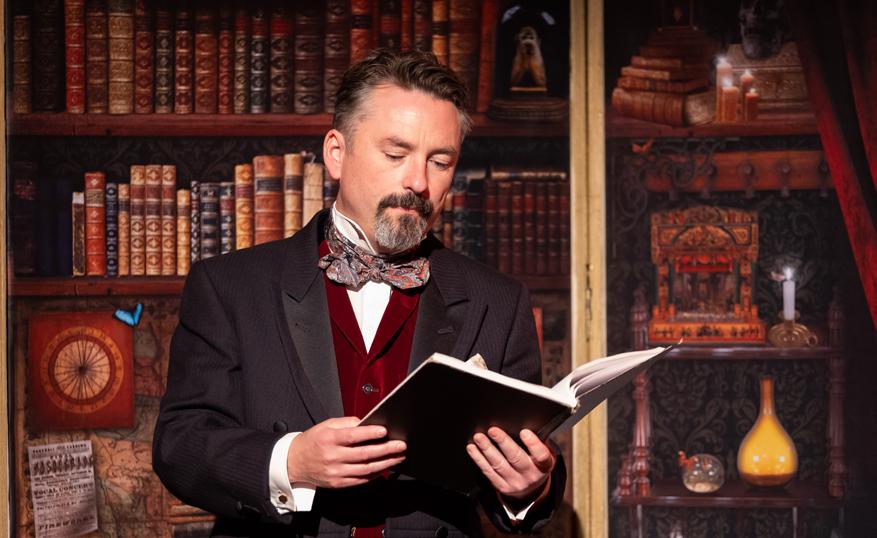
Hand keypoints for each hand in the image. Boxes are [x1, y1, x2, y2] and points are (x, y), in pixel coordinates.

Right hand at [287, 417, 405, 488]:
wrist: (295, 462)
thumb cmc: (313, 441)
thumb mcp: (327, 425)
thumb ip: (347, 423)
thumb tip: (366, 423)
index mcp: (329, 439)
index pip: (353, 436)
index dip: (370, 433)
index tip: (384, 431)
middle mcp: (332, 457)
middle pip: (364, 454)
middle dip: (385, 450)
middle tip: (401, 445)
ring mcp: (336, 472)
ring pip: (365, 469)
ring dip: (385, 463)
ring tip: (398, 457)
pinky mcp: (338, 483)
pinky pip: (360, 480)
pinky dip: (375, 475)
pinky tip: (385, 468)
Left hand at [466, 427, 554, 501]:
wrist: (532, 491)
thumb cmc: (537, 465)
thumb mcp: (545, 455)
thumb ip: (540, 442)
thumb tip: (529, 423)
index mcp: (544, 466)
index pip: (541, 455)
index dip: (533, 444)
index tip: (524, 432)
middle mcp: (530, 475)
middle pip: (516, 458)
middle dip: (503, 442)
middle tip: (493, 430)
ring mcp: (515, 482)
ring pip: (499, 464)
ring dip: (487, 449)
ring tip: (479, 437)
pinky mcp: (502, 487)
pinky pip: (488, 472)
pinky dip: (479, 459)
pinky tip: (473, 449)